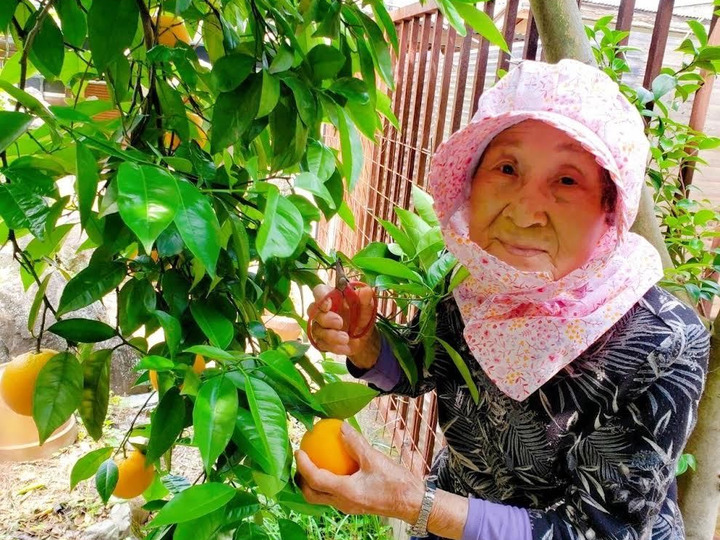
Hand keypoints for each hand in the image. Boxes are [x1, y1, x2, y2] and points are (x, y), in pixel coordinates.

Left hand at [294, 421, 423, 522]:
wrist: (413, 503)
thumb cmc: (396, 483)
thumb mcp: (375, 459)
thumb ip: (356, 443)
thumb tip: (341, 426)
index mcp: (346, 492)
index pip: (316, 480)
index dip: (303, 465)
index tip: (298, 450)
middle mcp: (343, 503)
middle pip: (311, 495)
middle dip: (301, 480)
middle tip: (300, 460)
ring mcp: (348, 506)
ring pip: (321, 498)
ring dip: (311, 483)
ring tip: (312, 463)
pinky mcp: (354, 504)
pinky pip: (333, 495)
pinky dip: (326, 483)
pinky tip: (333, 467)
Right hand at [307, 283, 379, 367]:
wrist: (364, 339)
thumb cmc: (361, 317)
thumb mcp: (367, 309)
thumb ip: (366, 300)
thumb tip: (367, 291)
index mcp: (332, 297)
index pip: (319, 291)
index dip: (320, 296)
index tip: (328, 305)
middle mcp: (323, 310)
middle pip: (313, 311)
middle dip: (326, 318)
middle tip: (340, 323)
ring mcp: (320, 326)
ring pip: (316, 329)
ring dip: (331, 335)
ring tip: (346, 339)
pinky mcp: (321, 341)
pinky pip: (322, 344)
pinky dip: (334, 347)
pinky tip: (345, 348)